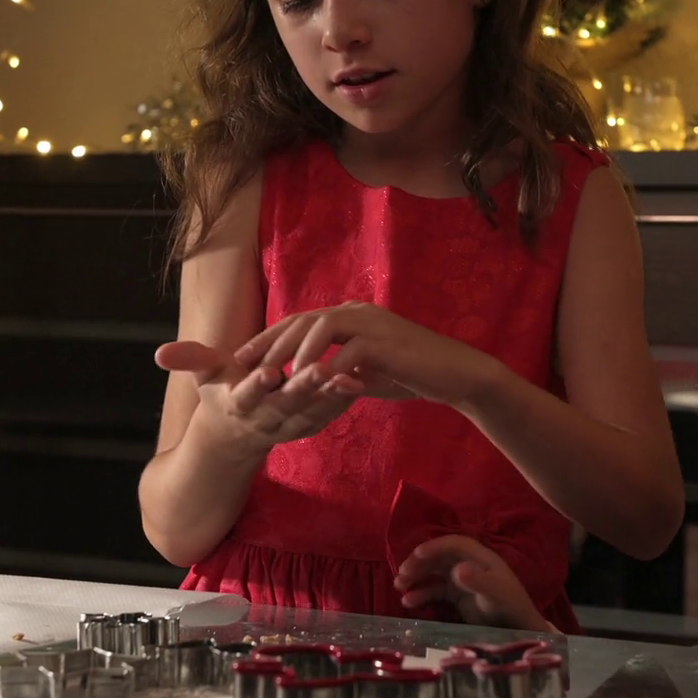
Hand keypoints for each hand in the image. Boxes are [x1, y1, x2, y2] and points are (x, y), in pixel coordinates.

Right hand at [155, 339, 362, 454]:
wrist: (233, 436)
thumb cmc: (220, 393)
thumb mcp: (204, 375)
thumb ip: (189, 359)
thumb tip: (159, 353)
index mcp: (238, 403)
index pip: (247, 394)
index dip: (256, 385)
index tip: (268, 371)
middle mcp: (263, 418)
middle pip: (286, 404)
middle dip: (303, 388)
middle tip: (320, 369)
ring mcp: (287, 426)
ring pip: (311, 413)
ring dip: (331, 398)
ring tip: (351, 376)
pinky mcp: (305, 428)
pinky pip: (326, 417)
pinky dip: (342, 403)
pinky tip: (359, 381)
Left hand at [233, 302, 501, 407]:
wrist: (456, 374)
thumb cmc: (412, 373)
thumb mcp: (368, 372)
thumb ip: (343, 372)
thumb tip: (319, 383)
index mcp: (351, 316)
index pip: (300, 321)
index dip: (268, 337)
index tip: (241, 359)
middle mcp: (358, 313)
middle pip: (304, 318)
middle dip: (272, 342)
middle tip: (246, 366)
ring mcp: (374, 324)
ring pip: (324, 325)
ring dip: (298, 350)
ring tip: (278, 376)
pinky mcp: (389, 342)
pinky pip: (353, 348)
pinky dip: (333, 364)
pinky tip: (317, 384)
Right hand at [393, 535, 550, 631]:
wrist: (519, 631)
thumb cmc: (510, 608)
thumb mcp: (495, 594)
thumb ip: (478, 581)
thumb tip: (457, 569)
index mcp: (481, 558)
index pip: (454, 544)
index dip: (435, 546)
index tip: (417, 554)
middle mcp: (469, 566)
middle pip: (440, 557)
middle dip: (420, 563)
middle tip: (402, 574)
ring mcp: (463, 582)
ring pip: (434, 574)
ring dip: (416, 577)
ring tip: (399, 586)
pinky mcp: (458, 598)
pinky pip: (436, 592)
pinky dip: (422, 595)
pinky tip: (409, 602)